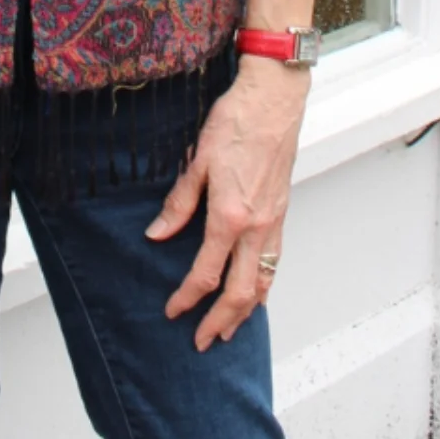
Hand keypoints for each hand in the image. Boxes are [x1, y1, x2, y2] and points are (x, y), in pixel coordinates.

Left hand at [150, 58, 308, 349]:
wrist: (274, 98)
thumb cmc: (236, 122)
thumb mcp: (197, 162)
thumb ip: (178, 204)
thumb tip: (157, 235)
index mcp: (230, 217)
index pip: (206, 273)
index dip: (187, 298)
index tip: (172, 311)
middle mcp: (256, 226)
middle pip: (240, 290)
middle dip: (220, 321)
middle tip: (203, 341)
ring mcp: (274, 220)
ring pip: (263, 279)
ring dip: (246, 309)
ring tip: (231, 328)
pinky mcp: (282, 210)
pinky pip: (275, 259)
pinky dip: (265, 283)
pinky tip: (258, 290)